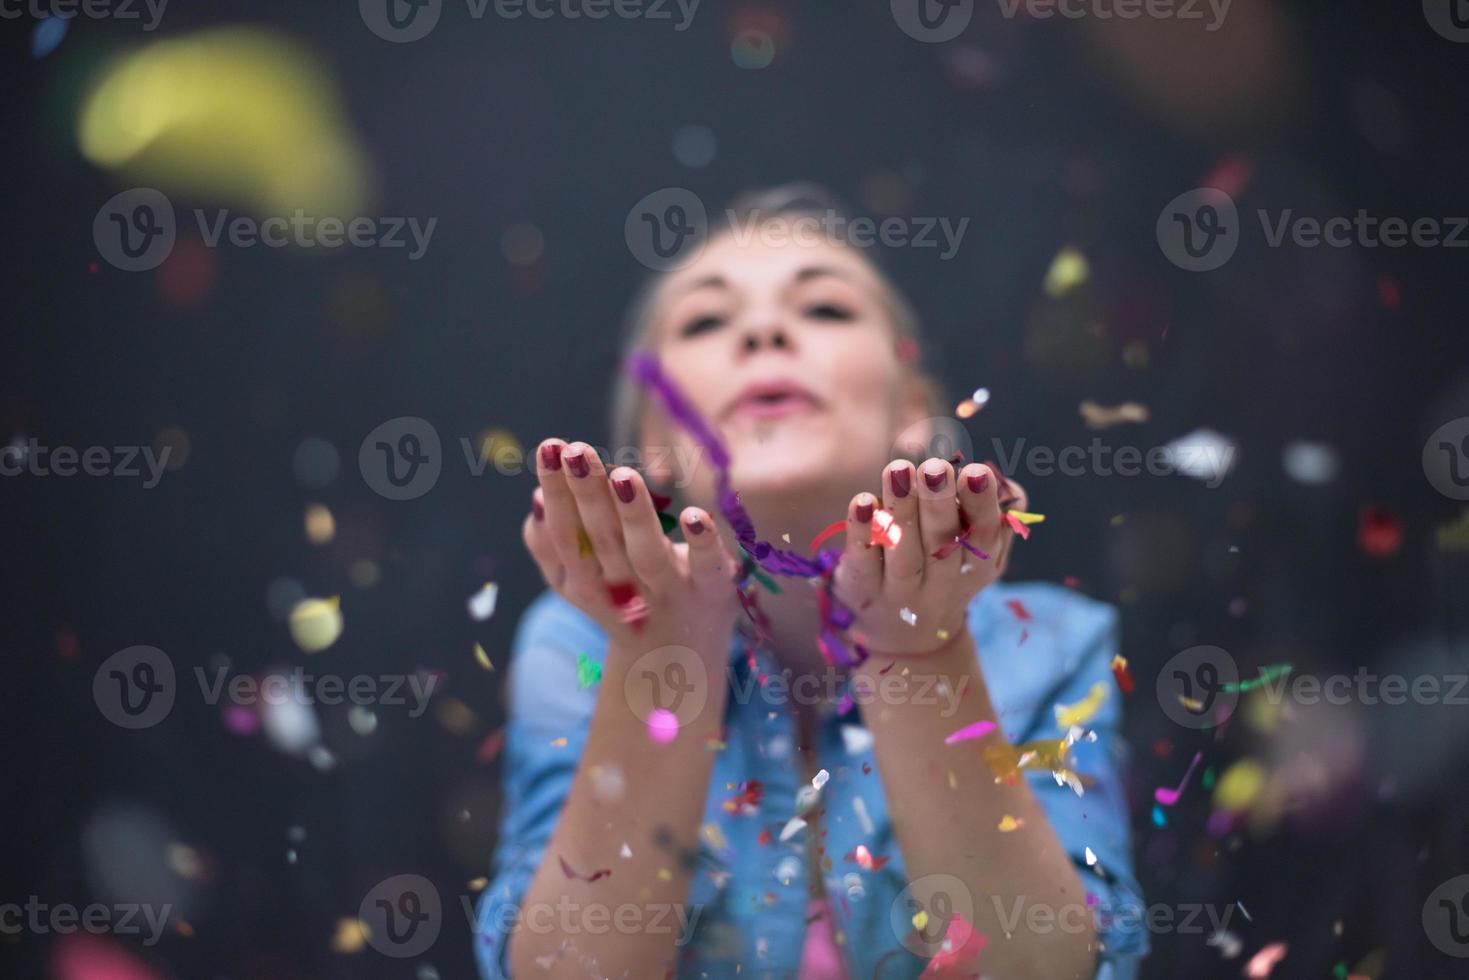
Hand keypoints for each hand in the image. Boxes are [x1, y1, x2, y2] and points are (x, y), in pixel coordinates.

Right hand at [523, 439, 741, 652]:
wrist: (677, 661)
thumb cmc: (623, 601)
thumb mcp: (579, 581)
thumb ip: (551, 546)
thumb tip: (536, 497)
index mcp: (586, 584)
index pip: (564, 536)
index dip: (556, 494)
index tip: (550, 448)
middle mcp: (624, 589)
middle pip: (601, 540)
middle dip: (586, 493)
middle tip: (575, 449)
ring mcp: (669, 591)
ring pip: (646, 553)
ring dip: (635, 515)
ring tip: (622, 474)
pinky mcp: (712, 591)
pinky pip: (708, 567)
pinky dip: (702, 544)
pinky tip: (695, 516)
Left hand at [831, 457, 1025, 656]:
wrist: (905, 640)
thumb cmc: (944, 574)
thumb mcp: (978, 556)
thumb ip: (995, 520)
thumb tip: (1009, 487)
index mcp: (976, 566)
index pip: (983, 535)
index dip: (981, 504)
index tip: (975, 471)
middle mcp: (939, 583)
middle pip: (942, 542)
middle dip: (939, 502)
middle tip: (935, 467)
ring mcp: (898, 590)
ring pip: (903, 552)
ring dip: (901, 509)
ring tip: (898, 469)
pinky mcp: (861, 589)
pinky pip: (862, 561)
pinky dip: (861, 532)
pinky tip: (862, 501)